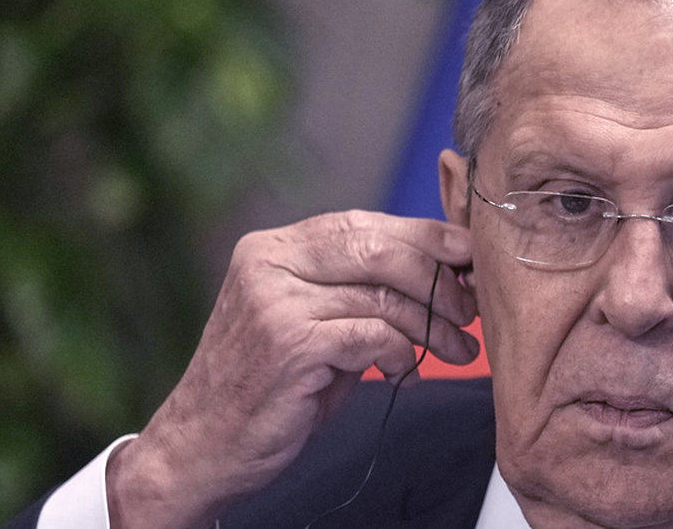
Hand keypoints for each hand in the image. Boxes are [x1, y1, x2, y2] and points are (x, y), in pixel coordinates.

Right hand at [105, 211, 478, 527]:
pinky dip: (402, 354)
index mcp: (274, 246)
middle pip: (380, 249)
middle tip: (470, 309)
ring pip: (383, 296)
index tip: (468, 256)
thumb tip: (444, 268)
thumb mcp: (314, 321)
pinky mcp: (288, 343)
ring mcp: (275, 301)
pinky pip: (373, 336)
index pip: (364, 224)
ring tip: (456, 349)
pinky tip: (405, 372)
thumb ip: (361, 288)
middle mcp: (269, 262)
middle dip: (438, 279)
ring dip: (432, 326)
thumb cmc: (270, 385)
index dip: (425, 237)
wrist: (202, 446)